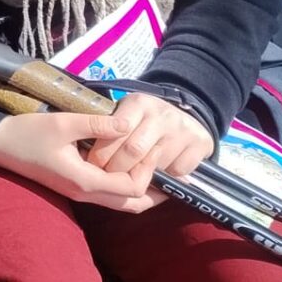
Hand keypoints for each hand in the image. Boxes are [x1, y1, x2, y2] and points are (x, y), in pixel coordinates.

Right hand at [0, 112, 160, 212]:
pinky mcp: (75, 188)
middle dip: (154, 191)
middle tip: (166, 169)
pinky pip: (110, 196)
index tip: (154, 147)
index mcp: (84, 180)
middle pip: (132, 205)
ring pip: (122, 204)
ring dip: (141, 190)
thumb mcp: (63, 123)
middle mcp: (85, 194)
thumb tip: (128, 123)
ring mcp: (79, 194)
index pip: (131, 187)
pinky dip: (125, 187)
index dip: (148, 171)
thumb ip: (97, 124)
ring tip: (154, 170)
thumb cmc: (28, 133)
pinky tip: (129, 168)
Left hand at [86, 91, 215, 190]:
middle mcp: (161, 114)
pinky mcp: (199, 144)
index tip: (91, 164)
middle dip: (116, 169)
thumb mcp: (122, 112)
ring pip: (154, 165)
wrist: (184, 112)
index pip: (115, 132)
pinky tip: (156, 172)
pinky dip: (165, 178)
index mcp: (138, 103)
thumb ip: (104, 126)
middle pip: (133, 152)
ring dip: (139, 177)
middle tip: (105, 178)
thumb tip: (81, 150)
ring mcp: (182, 129)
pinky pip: (176, 172)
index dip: (101, 153)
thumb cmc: (142, 118)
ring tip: (127, 178)